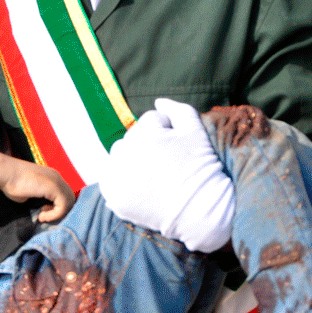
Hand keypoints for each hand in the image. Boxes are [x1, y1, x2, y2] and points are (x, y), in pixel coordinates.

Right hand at [0, 160, 73, 223]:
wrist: (6, 173)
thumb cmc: (12, 183)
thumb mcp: (30, 193)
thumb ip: (40, 199)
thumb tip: (43, 209)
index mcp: (52, 178)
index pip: (65, 195)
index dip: (57, 207)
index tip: (43, 211)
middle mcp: (57, 178)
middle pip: (70, 199)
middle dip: (59, 211)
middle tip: (44, 214)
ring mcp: (57, 181)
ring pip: (69, 202)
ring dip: (57, 214)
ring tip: (42, 216)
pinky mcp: (54, 187)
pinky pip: (63, 206)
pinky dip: (54, 215)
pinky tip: (41, 215)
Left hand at [98, 98, 234, 252]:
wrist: (199, 211)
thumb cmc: (201, 168)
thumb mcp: (196, 131)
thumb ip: (178, 109)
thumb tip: (158, 101)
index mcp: (146, 135)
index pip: (151, 120)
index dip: (169, 132)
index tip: (179, 150)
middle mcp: (127, 154)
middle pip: (132, 136)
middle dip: (147, 144)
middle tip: (167, 164)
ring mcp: (117, 176)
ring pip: (119, 154)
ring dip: (131, 159)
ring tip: (154, 174)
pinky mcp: (113, 196)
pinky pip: (110, 176)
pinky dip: (121, 179)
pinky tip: (141, 186)